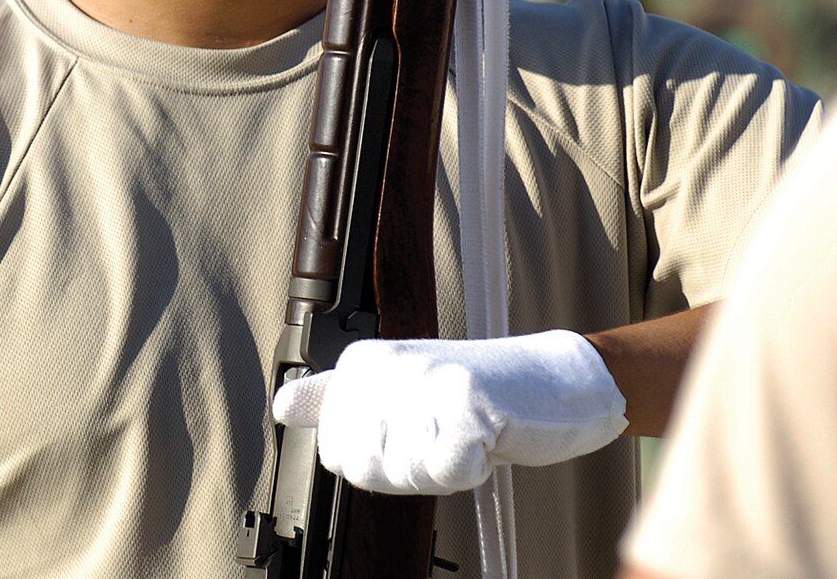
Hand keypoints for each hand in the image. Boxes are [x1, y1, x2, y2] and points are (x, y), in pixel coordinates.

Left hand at [272, 330, 627, 494]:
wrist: (555, 382)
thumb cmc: (475, 394)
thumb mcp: (395, 390)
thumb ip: (336, 399)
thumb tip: (281, 405)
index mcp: (361, 364)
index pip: (335, 453)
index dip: (378, 462)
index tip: (411, 433)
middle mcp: (385, 367)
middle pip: (366, 469)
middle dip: (406, 471)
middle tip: (442, 437)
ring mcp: (424, 383)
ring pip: (404, 473)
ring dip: (440, 469)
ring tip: (464, 433)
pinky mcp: (466, 405)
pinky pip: (447, 472)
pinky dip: (472, 469)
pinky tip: (486, 437)